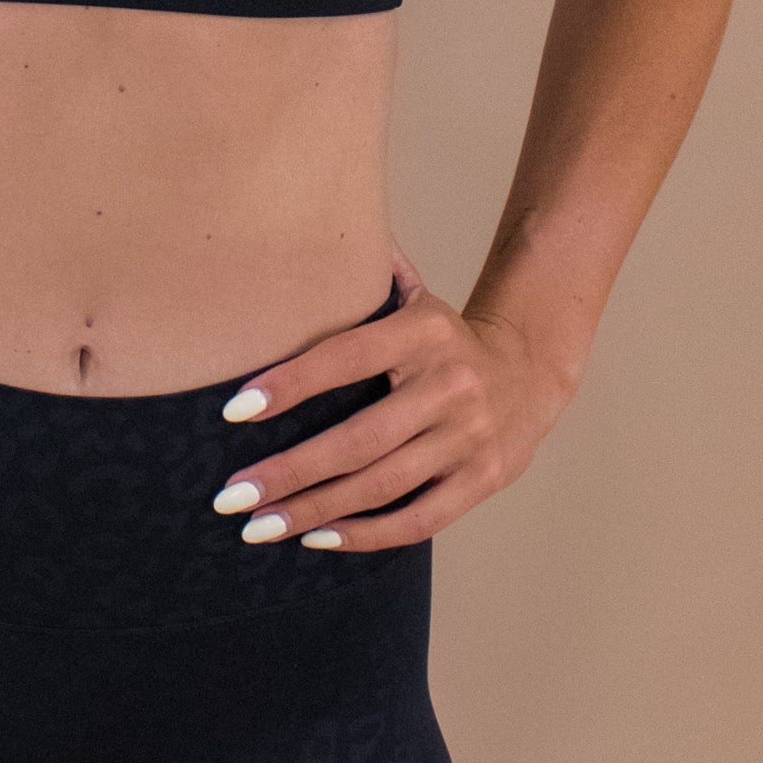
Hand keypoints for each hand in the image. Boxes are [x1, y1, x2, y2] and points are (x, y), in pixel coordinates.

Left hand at [209, 239, 574, 550]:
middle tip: (230, 496)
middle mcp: (447, 386)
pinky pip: (418, 519)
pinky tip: (318, 538)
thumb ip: (371, 273)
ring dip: (314, 511)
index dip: (289, 384)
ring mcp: (468, 439)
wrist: (532, 367)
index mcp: (421, 333)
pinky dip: (367, 535)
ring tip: (259, 527)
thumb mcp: (417, 296)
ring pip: (381, 485)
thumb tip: (320, 223)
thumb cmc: (446, 335)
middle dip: (289, 472)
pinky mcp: (482, 481)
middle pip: (357, 440)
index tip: (234, 410)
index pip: (344, 358)